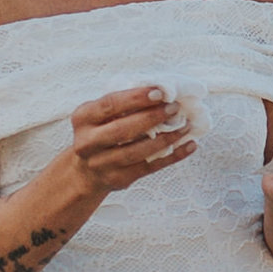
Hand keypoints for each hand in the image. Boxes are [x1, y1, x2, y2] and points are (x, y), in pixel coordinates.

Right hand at [67, 87, 193, 197]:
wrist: (86, 171)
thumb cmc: (101, 132)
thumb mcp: (100, 115)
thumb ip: (122, 104)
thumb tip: (161, 92)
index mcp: (83, 118)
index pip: (110, 105)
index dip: (136, 98)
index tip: (160, 92)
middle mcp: (87, 143)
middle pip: (122, 130)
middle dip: (151, 118)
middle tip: (174, 108)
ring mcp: (102, 164)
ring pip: (137, 152)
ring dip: (165, 138)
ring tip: (185, 126)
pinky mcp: (119, 179)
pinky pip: (150, 167)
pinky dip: (172, 156)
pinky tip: (189, 146)